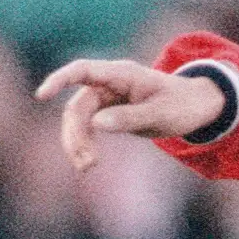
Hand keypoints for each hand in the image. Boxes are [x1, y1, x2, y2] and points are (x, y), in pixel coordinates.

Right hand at [44, 58, 225, 170]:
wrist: (197, 106)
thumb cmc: (182, 105)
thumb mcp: (161, 114)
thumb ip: (129, 118)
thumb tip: (96, 124)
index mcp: (122, 74)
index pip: (82, 70)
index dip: (60, 80)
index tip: (42, 95)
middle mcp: (109, 83)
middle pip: (77, 105)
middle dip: (75, 135)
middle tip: (88, 164)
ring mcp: (107, 97)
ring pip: (78, 119)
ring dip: (77, 143)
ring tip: (87, 168)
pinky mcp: (108, 112)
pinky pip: (87, 127)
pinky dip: (85, 144)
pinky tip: (88, 164)